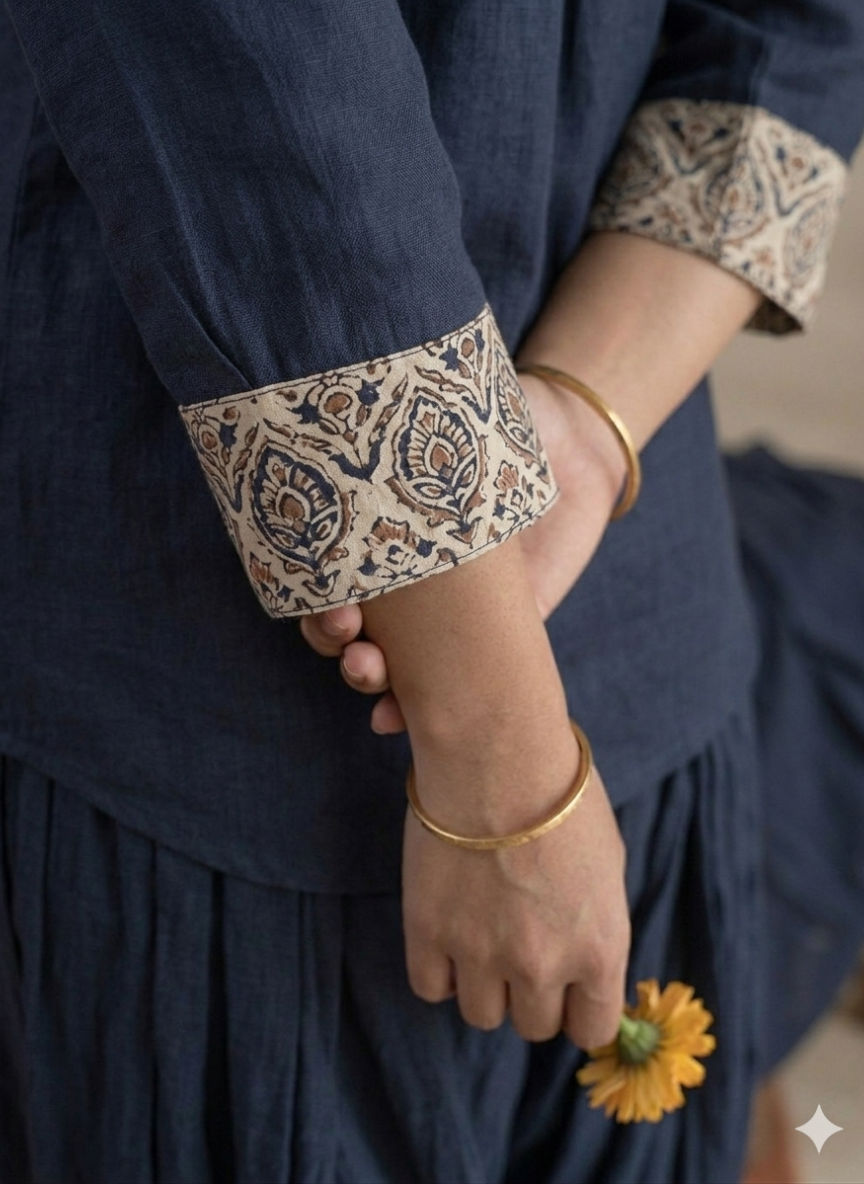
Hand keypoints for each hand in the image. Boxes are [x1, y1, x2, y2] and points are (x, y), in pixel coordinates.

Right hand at [299, 371, 624, 731]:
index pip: (329, 577)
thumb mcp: (445, 410)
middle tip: (346, 633)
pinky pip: (459, 678)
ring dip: (369, 680)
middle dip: (336, 642)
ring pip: (396, 662)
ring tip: (370, 678)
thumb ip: (406, 412)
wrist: (571, 438)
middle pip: (352, 627)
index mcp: (382, 531)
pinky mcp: (503, 628)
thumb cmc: (497, 417)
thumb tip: (353, 373)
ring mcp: (453, 610)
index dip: (312, 597)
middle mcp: (408, 575)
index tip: (321, 599)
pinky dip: (421, 706)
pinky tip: (394, 721)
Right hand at [403, 753, 628, 1046]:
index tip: (568, 988)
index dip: (579, 1008)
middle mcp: (543, 964)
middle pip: (535, 1025)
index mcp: (600, 948)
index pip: (594, 1029)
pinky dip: (440, 969)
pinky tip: (448, 932)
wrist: (498, 752)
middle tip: (521, 945)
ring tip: (483, 934)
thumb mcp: (607, 863)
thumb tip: (585, 961)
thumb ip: (596, 925)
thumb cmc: (560, 793)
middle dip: (531, 992)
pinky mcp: (429, 933)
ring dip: (485, 985)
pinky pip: (430, 988)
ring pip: (483, 1016)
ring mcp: (483, 953)